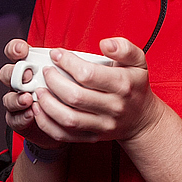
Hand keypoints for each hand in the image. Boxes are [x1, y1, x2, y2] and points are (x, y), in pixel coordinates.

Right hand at [0, 39, 61, 149]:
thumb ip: (66, 67)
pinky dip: (21, 117)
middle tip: (28, 75)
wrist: (66, 122)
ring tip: (28, 99)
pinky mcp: (19, 120)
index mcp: (30, 67)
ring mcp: (17, 101)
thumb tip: (70, 57)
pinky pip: (13, 118)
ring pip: (8, 97)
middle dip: (15, 73)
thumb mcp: (69, 78)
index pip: (16, 52)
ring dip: (17, 98)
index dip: (15, 49)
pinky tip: (30, 114)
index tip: (23, 50)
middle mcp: (20, 83)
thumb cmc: (67, 95)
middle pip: (7, 74)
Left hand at [30, 37, 165, 144]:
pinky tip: (39, 110)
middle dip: (53, 81)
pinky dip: (47, 124)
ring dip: (47, 104)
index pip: (88, 74)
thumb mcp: (139, 61)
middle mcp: (114, 107)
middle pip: (75, 96)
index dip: (67, 62)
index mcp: (123, 85)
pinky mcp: (92, 137)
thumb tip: (106, 43)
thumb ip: (124, 48)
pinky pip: (65, 135)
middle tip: (46, 71)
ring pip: (68, 119)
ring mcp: (103, 125)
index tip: (56, 54)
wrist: (142, 119)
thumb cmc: (135, 86)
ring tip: (39, 90)